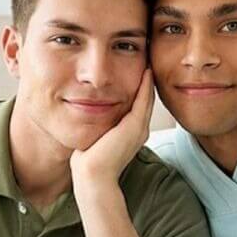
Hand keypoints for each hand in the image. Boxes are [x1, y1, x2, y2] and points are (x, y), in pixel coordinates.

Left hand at [69, 69, 154, 185]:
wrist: (92, 175)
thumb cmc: (88, 159)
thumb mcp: (96, 135)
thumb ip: (99, 123)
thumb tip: (86, 110)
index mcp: (132, 133)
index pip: (139, 105)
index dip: (139, 88)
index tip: (136, 70)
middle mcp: (139, 130)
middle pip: (146, 99)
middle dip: (147, 81)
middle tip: (148, 60)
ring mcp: (139, 128)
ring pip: (147, 98)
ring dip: (149, 80)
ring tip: (150, 61)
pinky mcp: (135, 126)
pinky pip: (143, 100)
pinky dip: (145, 85)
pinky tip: (146, 71)